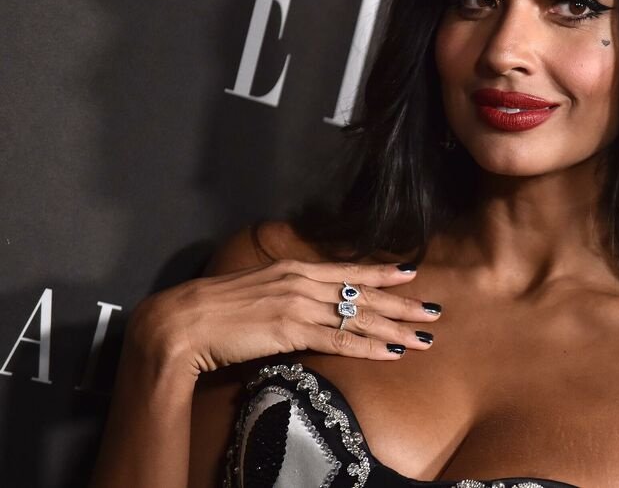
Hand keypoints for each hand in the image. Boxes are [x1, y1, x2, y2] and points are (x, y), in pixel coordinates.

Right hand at [127, 259, 439, 374]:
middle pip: (362, 293)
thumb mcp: (255, 291)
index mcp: (293, 269)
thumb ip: (284, 294)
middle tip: (434, 310)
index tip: (411, 274)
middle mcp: (301, 281)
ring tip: (424, 335)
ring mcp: (298, 304)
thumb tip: (303, 306)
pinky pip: (340, 340)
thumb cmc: (211, 310)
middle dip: (402, 303)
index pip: (348, 270)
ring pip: (358, 317)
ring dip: (395, 328)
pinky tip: (392, 352)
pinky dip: (369, 347)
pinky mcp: (291, 330)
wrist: (181, 323)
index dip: (382, 273)